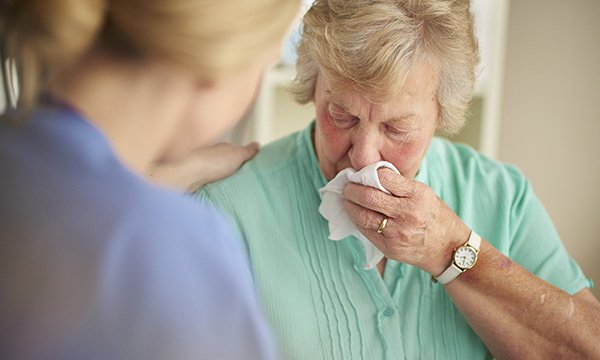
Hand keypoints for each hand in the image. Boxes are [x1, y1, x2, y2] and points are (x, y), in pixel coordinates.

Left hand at [147, 142, 258, 192]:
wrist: (188, 174)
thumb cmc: (212, 162)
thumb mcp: (237, 155)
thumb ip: (247, 151)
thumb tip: (257, 144)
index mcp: (222, 148)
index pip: (236, 153)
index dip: (243, 161)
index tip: (251, 169)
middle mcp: (212, 156)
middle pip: (226, 164)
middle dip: (233, 171)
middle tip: (244, 182)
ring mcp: (203, 168)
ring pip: (216, 173)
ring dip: (222, 179)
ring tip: (232, 189)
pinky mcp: (196, 179)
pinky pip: (208, 182)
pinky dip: (214, 186)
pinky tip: (219, 192)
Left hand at [342, 168, 469, 274]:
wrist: (448, 249)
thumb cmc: (434, 216)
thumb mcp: (424, 194)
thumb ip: (400, 185)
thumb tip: (371, 175)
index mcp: (417, 195)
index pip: (384, 178)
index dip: (367, 173)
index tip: (359, 173)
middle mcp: (407, 214)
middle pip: (369, 197)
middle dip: (352, 190)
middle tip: (346, 187)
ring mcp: (397, 233)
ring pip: (363, 216)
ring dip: (350, 206)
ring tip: (346, 199)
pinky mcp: (389, 248)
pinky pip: (366, 231)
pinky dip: (357, 220)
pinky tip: (355, 214)